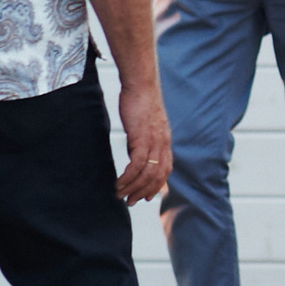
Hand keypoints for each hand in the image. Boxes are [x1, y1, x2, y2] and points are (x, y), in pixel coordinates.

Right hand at [113, 79, 171, 203]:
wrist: (141, 84)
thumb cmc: (139, 101)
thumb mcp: (144, 125)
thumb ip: (142, 141)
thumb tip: (134, 154)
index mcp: (164, 141)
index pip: (165, 169)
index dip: (156, 185)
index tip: (145, 196)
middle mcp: (163, 143)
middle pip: (157, 176)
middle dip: (144, 192)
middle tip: (131, 202)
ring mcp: (154, 141)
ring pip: (146, 174)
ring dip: (133, 188)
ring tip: (121, 195)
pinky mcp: (142, 138)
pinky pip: (136, 165)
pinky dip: (127, 178)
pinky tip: (118, 183)